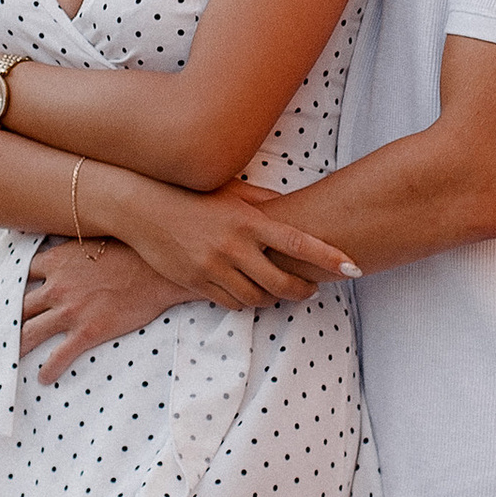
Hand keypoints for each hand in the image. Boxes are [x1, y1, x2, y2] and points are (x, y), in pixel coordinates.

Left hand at [22, 238, 181, 381]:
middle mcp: (57, 287)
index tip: (5, 296)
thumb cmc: (133, 251)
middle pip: (19, 307)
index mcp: (57, 262)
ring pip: (30, 333)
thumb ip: (74, 246)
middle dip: (8, 321)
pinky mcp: (88, 332)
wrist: (161, 272)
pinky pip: (59, 356)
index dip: (12, 287)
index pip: (22, 274)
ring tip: (10, 359)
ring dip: (18, 348)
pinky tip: (44, 378)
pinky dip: (48, 370)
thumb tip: (66, 245)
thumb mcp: (96, 239)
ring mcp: (70, 311)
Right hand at [107, 173, 358, 310]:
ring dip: (273, 299)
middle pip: (282, 283)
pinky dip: (245, 302)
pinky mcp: (196, 283)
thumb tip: (293, 209)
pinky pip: (230, 304)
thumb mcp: (231, 193)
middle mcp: (234, 246)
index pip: (299, 243)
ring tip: (279, 291)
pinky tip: (248, 293)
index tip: (353, 268)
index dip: (329, 258)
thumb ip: (263, 203)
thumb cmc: (192, 196)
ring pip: (257, 298)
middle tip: (311, 289)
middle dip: (303, 290)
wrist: (142, 209)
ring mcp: (214, 267)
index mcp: (249, 221)